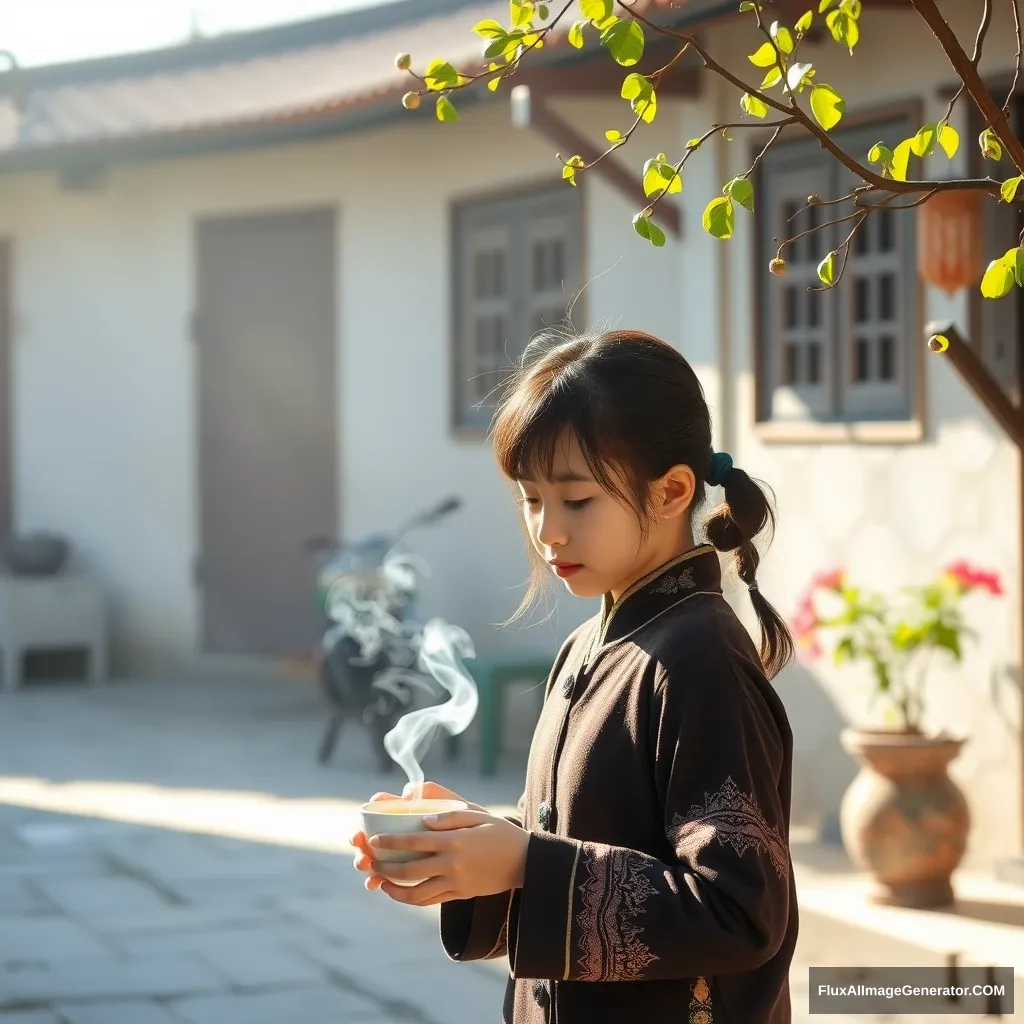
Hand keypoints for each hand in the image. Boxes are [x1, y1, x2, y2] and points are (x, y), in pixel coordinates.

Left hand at [366, 808, 529, 907]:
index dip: (393, 841)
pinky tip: (400, 892)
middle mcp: (454, 865)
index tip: (374, 839)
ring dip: (395, 888)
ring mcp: (457, 883)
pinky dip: (411, 899)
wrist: (524, 861)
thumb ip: (451, 816)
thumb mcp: (478, 815)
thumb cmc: (500, 832)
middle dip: (386, 867)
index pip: (417, 841)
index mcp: (456, 841)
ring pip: (417, 893)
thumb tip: (425, 820)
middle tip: (370, 862)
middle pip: (411, 870)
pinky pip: (430, 901)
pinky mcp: (460, 894)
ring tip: (380, 881)